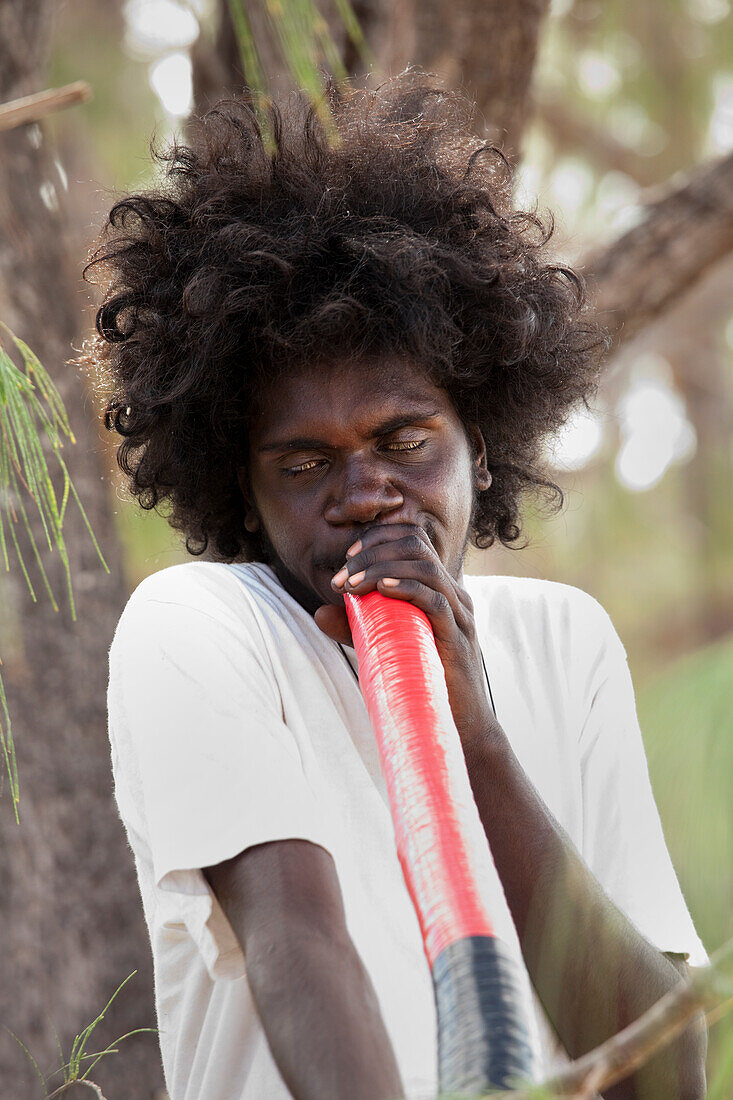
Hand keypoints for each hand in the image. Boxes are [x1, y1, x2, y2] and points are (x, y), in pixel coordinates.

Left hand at [314, 523, 495, 747]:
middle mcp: (452, 593)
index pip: (412, 540)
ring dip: (381, 569)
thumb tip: (319, 613)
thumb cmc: (420, 681)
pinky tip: (381, 591)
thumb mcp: (383, 645)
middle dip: (372, 553)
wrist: (457, 723)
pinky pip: (435, 601)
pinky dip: (406, 589)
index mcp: (438, 588)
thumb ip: (356, 627)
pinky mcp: (458, 636)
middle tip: (340, 578)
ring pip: (424, 567)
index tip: (346, 559)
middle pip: (416, 545)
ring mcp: (458, 613)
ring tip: (351, 586)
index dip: (377, 539)